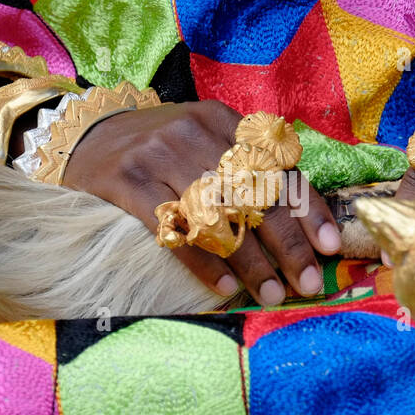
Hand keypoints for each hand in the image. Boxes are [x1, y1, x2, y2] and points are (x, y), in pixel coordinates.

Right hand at [63, 100, 340, 305]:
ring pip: (219, 216)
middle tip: (306, 283)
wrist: (84, 136)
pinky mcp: (128, 180)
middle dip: (287, 245)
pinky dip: (205, 263)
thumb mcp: (202, 141)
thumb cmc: (157, 148)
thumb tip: (300, 226)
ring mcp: (159, 154)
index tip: (330, 247)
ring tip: (270, 294)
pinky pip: (176, 230)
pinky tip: (225, 288)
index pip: (278, 168)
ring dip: (250, 263)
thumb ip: (244, 167)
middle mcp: (194, 132)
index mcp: (222, 121)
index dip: (308, 210)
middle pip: (255, 195)